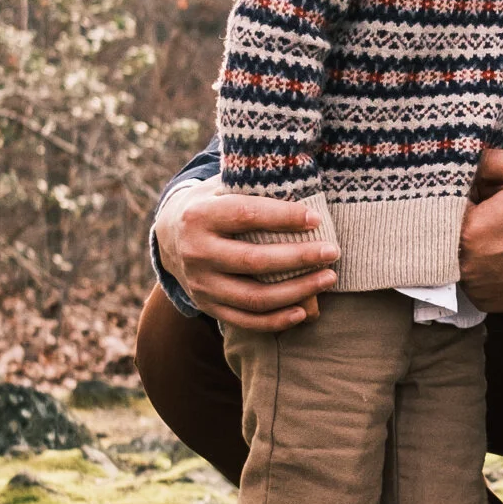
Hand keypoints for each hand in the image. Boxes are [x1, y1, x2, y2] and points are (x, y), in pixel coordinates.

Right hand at [158, 187, 337, 330]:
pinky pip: (245, 321)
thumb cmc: (214, 204)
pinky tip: (303, 311)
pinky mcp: (207, 306)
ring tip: (328, 278)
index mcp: (199, 216)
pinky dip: (276, 320)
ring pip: (254, 297)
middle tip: (332, 251)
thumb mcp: (223, 186)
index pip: (246, 215)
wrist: (170, 236)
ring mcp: (200, 284)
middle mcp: (196, 252)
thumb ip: (253, 185)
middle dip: (299, 257)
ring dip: (297, 291)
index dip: (284, 217)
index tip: (317, 218)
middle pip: (254, 260)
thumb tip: (303, 182)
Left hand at [459, 143, 502, 310]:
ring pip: (458, 258)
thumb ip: (487, 160)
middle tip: (497, 213)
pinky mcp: (489, 303)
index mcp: (471, 230)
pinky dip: (483, 267)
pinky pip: (472, 280)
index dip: (465, 196)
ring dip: (473, 246)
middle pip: (449, 234)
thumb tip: (463, 164)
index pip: (445, 206)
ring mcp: (478, 288)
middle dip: (467, 221)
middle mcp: (467, 265)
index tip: (484, 194)